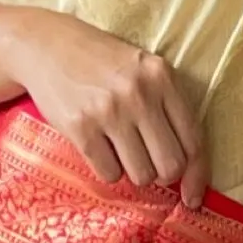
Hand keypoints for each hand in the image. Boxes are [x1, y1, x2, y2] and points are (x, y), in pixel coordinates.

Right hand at [10, 8, 207, 205]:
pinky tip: (100, 148)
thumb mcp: (142, 69)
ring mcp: (109, 111)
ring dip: (133, 173)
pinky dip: (107, 169)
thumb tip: (189, 170)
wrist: (45, 45)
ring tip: (120, 150)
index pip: (194, 140)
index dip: (197, 175)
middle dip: (162, 175)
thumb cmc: (101, 62)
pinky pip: (109, 174)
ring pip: (141, 175)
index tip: (192, 197)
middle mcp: (139, 94)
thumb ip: (167, 107)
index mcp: (162, 77)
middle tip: (148, 164)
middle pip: (170, 165)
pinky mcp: (80, 127)